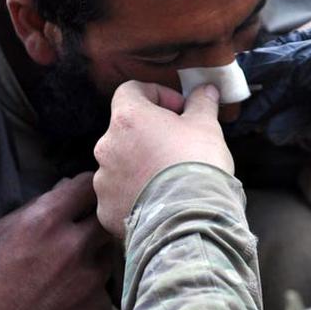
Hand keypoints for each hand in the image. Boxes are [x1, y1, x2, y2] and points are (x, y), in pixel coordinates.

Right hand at [0, 173, 113, 309]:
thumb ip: (34, 206)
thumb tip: (65, 186)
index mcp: (46, 221)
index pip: (87, 185)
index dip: (85, 188)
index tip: (82, 194)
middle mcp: (74, 245)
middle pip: (106, 216)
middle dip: (94, 220)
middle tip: (80, 229)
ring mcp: (90, 276)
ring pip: (108, 250)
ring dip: (94, 253)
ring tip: (69, 264)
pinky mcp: (97, 303)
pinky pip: (105, 283)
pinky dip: (91, 284)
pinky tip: (69, 289)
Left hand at [93, 81, 232, 237]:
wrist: (188, 220)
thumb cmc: (196, 164)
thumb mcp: (206, 126)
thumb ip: (202, 104)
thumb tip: (206, 90)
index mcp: (128, 118)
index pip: (131, 91)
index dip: (156, 95)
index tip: (178, 110)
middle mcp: (107, 146)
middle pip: (125, 129)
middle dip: (150, 134)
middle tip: (178, 145)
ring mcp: (104, 180)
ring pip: (121, 163)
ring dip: (141, 164)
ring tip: (170, 178)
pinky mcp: (107, 209)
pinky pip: (119, 194)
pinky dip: (136, 193)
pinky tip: (160, 200)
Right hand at [232, 20, 310, 148]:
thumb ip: (273, 61)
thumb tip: (236, 65)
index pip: (278, 53)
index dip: (255, 72)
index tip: (232, 87)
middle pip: (282, 87)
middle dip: (264, 105)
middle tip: (239, 120)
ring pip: (292, 112)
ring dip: (283, 122)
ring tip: (275, 130)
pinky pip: (310, 129)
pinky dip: (309, 132)